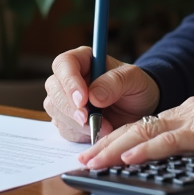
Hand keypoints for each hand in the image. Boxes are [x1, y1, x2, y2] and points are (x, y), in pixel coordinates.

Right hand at [43, 47, 159, 142]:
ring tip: (104, 126)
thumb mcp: (134, 80)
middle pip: (53, 88)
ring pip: (55, 110)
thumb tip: (93, 96)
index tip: (83, 99)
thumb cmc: (137, 88)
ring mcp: (66, 100)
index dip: (69, 81)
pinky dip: (79, 134)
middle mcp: (70, 78)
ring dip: (76, 123)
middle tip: (88, 119)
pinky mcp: (67, 120)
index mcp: (84, 60)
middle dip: (69, 107)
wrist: (140, 110)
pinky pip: (63, 129)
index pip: (64, 64)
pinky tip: (97, 132)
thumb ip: (115, 82)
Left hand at [77, 97, 193, 169]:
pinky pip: (168, 141)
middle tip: (84, 159)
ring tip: (94, 162)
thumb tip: (173, 160)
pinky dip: (145, 150)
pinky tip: (128, 159)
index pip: (144, 123)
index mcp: (188, 111)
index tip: (98, 151)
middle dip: (106, 143)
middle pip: (137, 125)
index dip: (118, 138)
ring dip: (115, 148)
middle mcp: (186, 110)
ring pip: (145, 130)